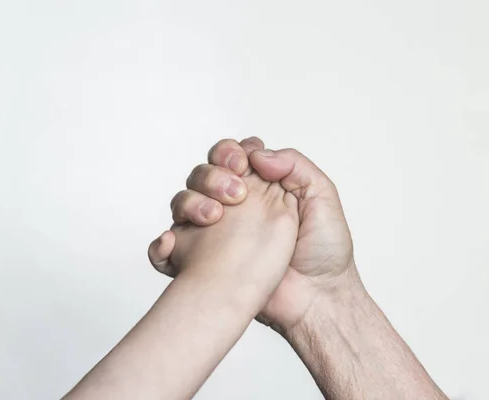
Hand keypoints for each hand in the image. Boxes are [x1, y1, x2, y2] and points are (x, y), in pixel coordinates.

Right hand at [149, 137, 356, 333]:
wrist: (316, 299)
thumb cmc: (325, 251)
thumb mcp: (322, 198)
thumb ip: (295, 166)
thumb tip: (257, 155)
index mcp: (262, 188)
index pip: (234, 157)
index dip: (232, 153)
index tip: (241, 164)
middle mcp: (236, 206)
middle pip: (204, 174)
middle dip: (211, 174)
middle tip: (234, 193)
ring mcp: (218, 233)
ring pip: (184, 202)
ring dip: (191, 201)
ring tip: (213, 217)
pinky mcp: (203, 260)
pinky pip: (169, 249)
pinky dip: (163, 244)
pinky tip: (174, 242)